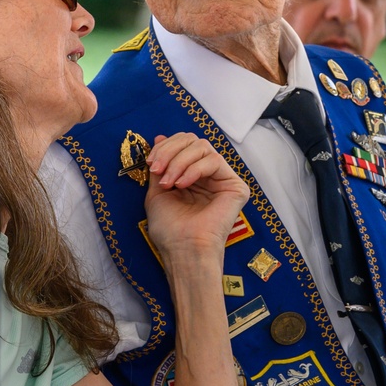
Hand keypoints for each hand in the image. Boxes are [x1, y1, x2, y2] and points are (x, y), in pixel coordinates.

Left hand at [144, 133, 249, 263]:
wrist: (182, 249)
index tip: (150, 162)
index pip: (183, 144)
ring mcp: (222, 179)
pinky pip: (215, 161)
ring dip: (179, 161)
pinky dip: (194, 169)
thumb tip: (159, 136)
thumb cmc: (169, 228)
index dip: (165, 147)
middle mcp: (208, 175)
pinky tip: (183, 185)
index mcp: (191, 175)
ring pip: (202, 147)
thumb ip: (160, 164)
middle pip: (192, 140)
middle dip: (170, 151)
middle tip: (157, 169)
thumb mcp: (157, 190)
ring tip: (170, 183)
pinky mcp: (235, 186)